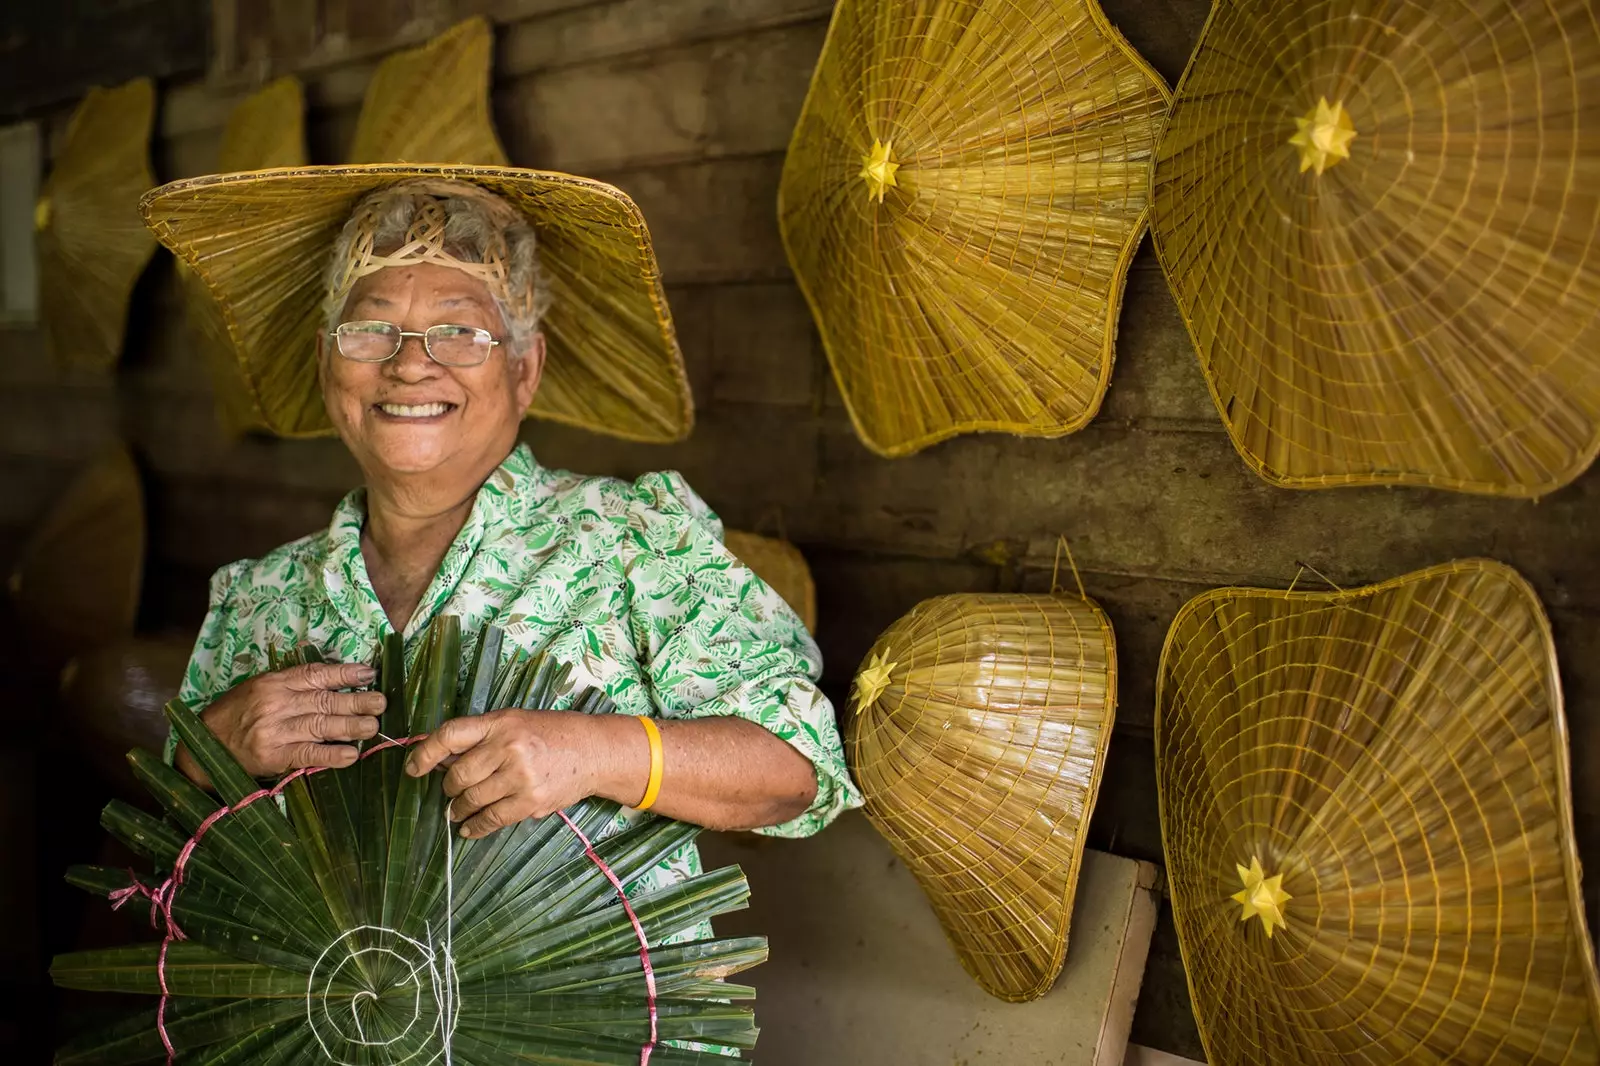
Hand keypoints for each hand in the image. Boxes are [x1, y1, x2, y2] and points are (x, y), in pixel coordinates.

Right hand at [184, 662, 385, 780]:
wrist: (203, 746)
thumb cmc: (236, 714)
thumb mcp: (258, 688)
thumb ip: (291, 683)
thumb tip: (334, 678)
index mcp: (274, 683)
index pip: (315, 675)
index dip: (345, 674)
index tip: (369, 674)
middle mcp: (275, 703)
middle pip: (324, 700)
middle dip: (357, 701)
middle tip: (382, 703)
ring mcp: (274, 730)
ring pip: (321, 725)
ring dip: (351, 726)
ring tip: (374, 727)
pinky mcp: (273, 756)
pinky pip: (308, 755)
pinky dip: (331, 755)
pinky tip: (351, 755)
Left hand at [403, 710, 635, 837]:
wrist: (594, 750)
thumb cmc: (551, 733)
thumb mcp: (515, 722)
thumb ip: (481, 738)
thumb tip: (441, 760)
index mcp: (501, 723)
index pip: (450, 735)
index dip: (425, 753)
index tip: (413, 768)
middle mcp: (509, 747)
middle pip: (458, 775)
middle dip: (449, 787)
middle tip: (451, 791)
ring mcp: (521, 776)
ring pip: (472, 799)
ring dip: (458, 809)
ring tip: (458, 810)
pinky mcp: (531, 801)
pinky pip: (492, 819)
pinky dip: (476, 827)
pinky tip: (470, 828)